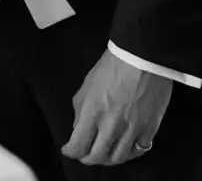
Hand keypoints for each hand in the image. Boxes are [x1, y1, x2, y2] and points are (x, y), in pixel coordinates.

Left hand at [62, 50, 172, 166]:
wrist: (141, 57)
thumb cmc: (113, 65)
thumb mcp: (87, 83)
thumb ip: (80, 107)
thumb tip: (78, 126)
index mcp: (92, 111)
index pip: (78, 144)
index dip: (71, 151)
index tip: (69, 150)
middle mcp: (111, 125)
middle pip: (97, 156)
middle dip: (88, 159)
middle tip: (85, 155)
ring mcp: (131, 129)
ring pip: (118, 158)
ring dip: (107, 159)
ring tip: (103, 154)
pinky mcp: (149, 129)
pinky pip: (138, 150)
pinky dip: (129, 153)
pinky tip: (123, 148)